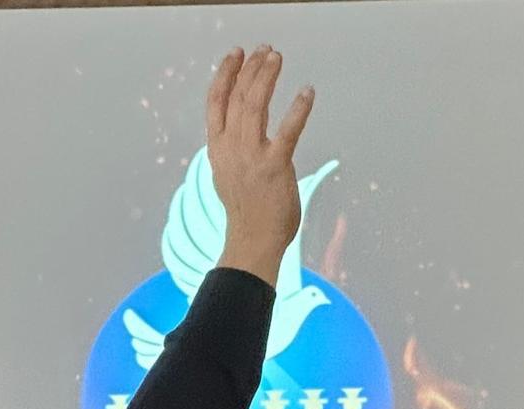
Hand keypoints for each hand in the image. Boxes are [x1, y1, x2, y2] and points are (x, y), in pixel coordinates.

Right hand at [207, 46, 315, 288]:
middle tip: (266, 51)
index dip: (225, 73)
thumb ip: (234, 152)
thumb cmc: (246, 213)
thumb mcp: (229, 176)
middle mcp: (231, 147)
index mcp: (217, 148)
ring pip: (256, 104)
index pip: (216, 101)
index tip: (236, 54)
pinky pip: (288, 130)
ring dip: (267, 77)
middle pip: (238, 95)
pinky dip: (298, 108)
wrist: (253, 241)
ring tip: (277, 58)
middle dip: (251, 69)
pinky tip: (307, 92)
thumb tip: (242, 136)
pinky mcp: (275, 166)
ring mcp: (251, 155)